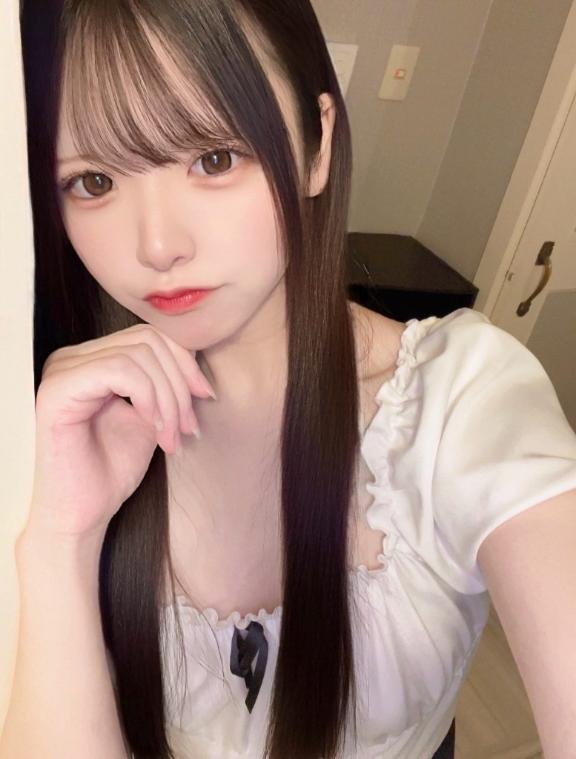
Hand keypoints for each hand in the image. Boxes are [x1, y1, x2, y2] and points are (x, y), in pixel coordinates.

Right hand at [23, 324, 214, 540]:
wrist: (83, 513)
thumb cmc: (112, 470)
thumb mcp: (151, 416)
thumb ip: (166, 384)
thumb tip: (198, 363)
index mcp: (91, 359)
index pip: (150, 335)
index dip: (185, 362)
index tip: (207, 397)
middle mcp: (72, 358)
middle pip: (148, 340)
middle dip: (180, 383)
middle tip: (190, 427)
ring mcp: (63, 370)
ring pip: (139, 355)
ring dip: (169, 399)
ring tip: (173, 437)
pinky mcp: (59, 389)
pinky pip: (120, 371)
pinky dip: (149, 398)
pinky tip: (154, 428)